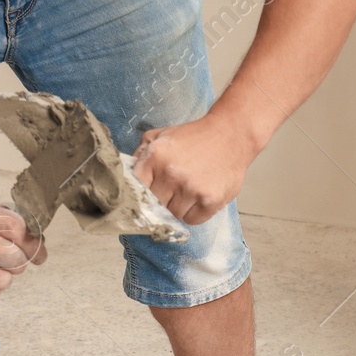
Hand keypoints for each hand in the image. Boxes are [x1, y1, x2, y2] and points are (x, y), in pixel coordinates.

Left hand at [133, 113, 260, 224]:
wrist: (231, 135)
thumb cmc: (194, 137)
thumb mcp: (161, 136)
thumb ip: (140, 154)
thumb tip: (124, 178)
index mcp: (155, 157)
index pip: (135, 191)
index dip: (139, 198)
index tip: (143, 200)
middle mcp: (172, 174)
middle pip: (154, 207)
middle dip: (160, 202)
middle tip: (171, 193)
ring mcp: (192, 189)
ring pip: (173, 216)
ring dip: (178, 208)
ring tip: (188, 191)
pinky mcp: (210, 200)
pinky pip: (193, 220)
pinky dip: (195, 213)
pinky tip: (200, 197)